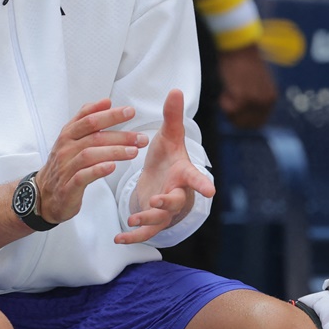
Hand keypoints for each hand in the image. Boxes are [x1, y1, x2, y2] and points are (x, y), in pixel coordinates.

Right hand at [35, 99, 148, 223]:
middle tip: (139, 137)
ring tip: (133, 151)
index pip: (89, 119)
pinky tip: (112, 167)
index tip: (129, 112)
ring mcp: (66, 167)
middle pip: (94, 136)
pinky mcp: (68, 186)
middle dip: (120, 135)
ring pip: (90, 154)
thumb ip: (86, 118)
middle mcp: (66, 148)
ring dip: (114, 152)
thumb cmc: (63, 163)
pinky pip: (83, 176)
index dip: (109, 115)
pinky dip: (98, 170)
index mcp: (68, 134)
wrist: (45, 194)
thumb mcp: (71, 137)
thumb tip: (105, 102)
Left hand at [116, 90, 214, 244]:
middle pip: (176, 202)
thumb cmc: (168, 157)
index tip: (210, 190)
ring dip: (147, 221)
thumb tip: (176, 90)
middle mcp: (177, 194)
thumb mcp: (168, 136)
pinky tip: (118, 239)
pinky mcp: (153, 220)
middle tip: (157, 200)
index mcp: (182, 174)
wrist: (162, 178)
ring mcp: (166, 210)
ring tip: (132, 219)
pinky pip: (146, 233)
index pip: (195, 178)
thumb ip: (172, 116)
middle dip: (167, 202)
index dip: (202, 183)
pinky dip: (133, 237)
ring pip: (160, 220)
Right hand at [218, 44, 276, 128]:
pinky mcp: (242, 99)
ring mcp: (254, 102)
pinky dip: (222, 101)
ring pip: (235, 118)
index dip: (243, 120)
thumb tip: (245, 113)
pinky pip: (227, 109)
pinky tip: (226, 87)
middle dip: (234, 117)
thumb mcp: (257, 84)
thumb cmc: (244, 61)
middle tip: (228, 102)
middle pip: (246, 125)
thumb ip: (255, 99)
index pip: (258, 123)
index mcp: (271, 99)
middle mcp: (265, 102)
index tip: (234, 113)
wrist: (239, 47)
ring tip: (228, 90)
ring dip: (228, 107)